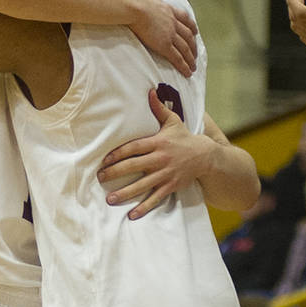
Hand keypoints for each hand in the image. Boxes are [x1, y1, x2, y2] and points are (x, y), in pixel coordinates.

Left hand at [99, 90, 210, 217]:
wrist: (206, 156)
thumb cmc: (184, 138)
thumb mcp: (172, 122)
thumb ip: (158, 109)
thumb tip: (150, 91)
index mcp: (158, 143)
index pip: (134, 148)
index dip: (118, 154)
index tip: (104, 160)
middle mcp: (160, 159)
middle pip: (134, 166)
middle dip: (115, 173)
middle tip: (100, 177)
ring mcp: (166, 174)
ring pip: (143, 185)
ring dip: (125, 193)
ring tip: (110, 199)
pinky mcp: (171, 186)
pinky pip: (156, 198)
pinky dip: (144, 207)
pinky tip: (132, 215)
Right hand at [123, 0, 198, 77]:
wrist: (130, 5)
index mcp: (167, 9)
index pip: (183, 18)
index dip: (190, 26)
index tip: (195, 32)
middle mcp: (172, 22)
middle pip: (187, 35)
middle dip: (192, 45)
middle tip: (195, 53)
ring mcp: (169, 34)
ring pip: (184, 48)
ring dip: (190, 58)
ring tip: (193, 67)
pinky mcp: (164, 45)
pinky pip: (177, 57)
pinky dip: (184, 66)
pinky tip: (188, 72)